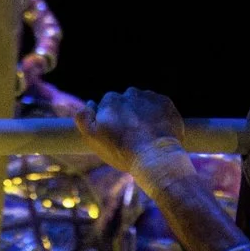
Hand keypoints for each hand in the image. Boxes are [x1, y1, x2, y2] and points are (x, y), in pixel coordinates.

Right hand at [73, 86, 188, 174]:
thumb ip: (83, 118)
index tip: (116, 133)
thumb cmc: (122, 150)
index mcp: (111, 99)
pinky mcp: (166, 103)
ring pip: (142, 103)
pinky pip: (158, 106)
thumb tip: (89, 103)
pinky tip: (156, 131)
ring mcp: (150, 97)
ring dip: (142, 114)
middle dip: (127, 114)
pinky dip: (157, 115)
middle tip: (130, 136)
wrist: (155, 158)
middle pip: (126, 102)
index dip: (111, 119)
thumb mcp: (93, 137)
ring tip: (145, 134)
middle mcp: (130, 93)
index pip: (108, 105)